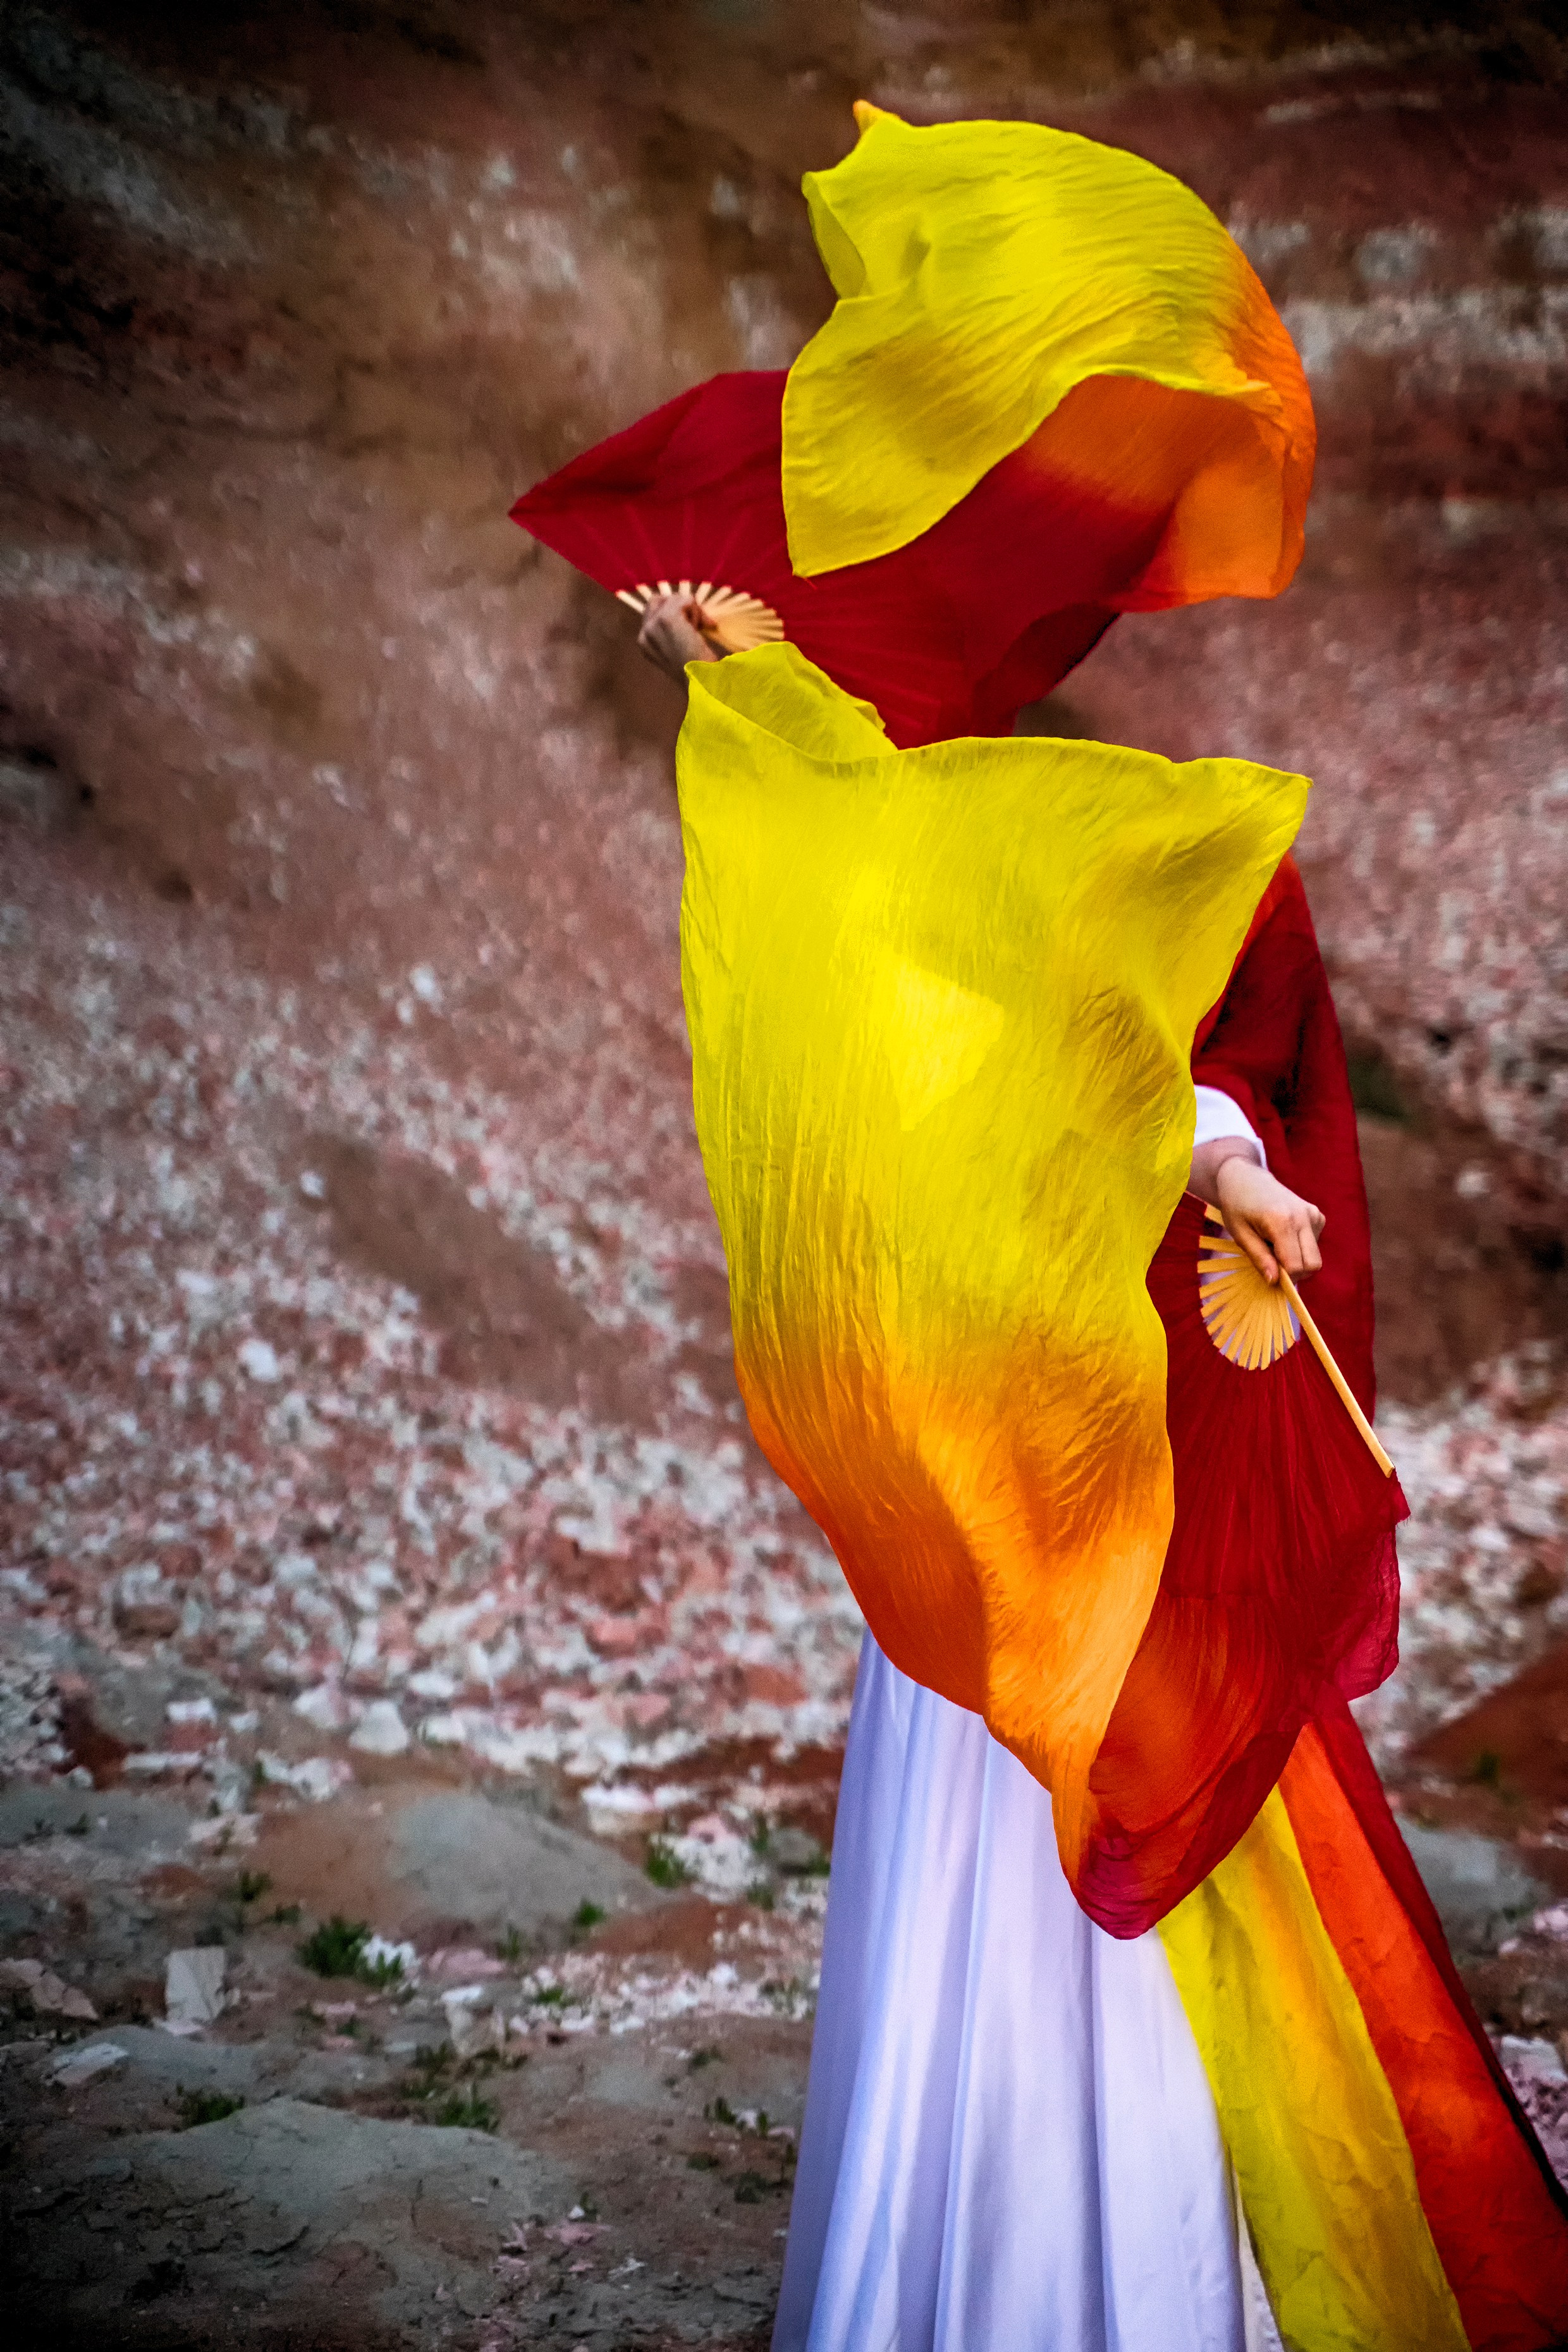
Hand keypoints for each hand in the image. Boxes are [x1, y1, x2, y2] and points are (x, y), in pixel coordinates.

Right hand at [637, 592, 723, 683]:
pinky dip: (698, 610)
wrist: (704, 684)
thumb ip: (674, 630)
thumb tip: (685, 603)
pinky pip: (685, 600)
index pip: (653, 610)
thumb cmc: (698, 671)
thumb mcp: (679, 648)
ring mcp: (653, 626)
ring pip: (674, 599)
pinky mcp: (667, 619)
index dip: (675, 613)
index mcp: (644, 642)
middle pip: (658, 599)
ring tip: (701, 630)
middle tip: (698, 626)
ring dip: (693, 610)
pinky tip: (705, 627)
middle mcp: (644, 634)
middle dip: (680, 606)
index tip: (693, 629)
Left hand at [1188, 1139, 1324, 1285]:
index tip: (1270, 1278)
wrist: (1246, 1177)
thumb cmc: (1237, 1205)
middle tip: (1273, 1265)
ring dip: (1296, 1259)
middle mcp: (1304, 1217)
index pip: (1295, 1266)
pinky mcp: (1317, 1214)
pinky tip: (1282, 1235)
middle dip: (1295, 1273)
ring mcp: (1313, 1214)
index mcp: (1282, 1222)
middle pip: (1313, 1264)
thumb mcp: (1240, 1234)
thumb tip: (1274, 1282)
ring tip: (1273, 1244)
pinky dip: (1300, 1248)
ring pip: (1314, 1256)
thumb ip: (1259, 1258)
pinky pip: (1314, 1244)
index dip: (1284, 1279)